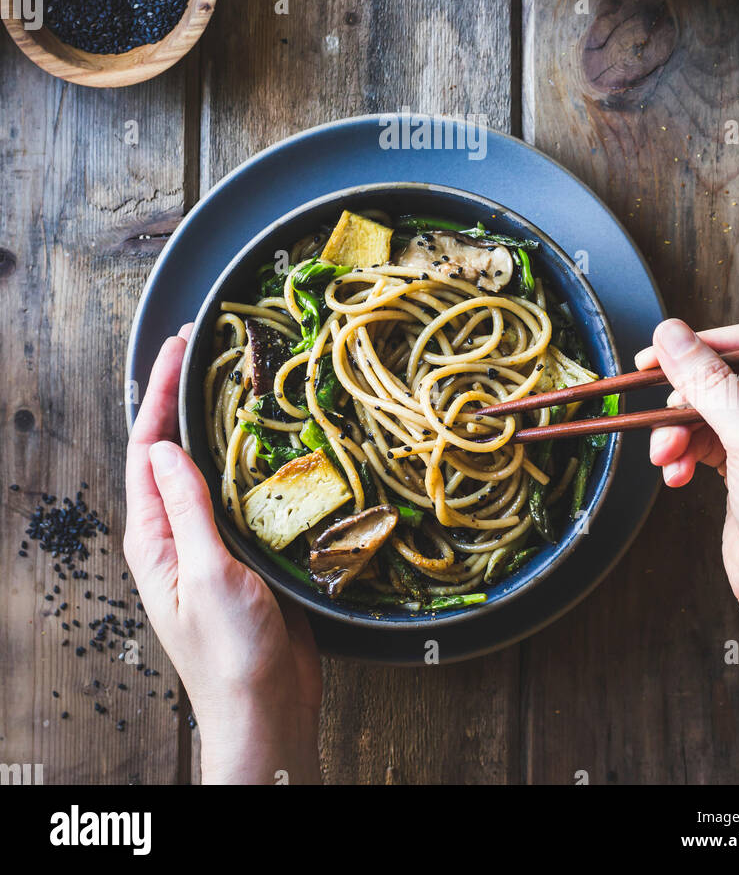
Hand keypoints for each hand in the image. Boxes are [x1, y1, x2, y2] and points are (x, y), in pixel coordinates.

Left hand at [124, 327, 321, 784]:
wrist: (267, 710)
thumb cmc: (230, 656)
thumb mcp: (207, 574)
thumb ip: (188, 509)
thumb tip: (162, 446)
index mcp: (153, 537)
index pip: (147, 449)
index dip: (159, 393)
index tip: (177, 347)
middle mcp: (176, 534)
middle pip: (174, 450)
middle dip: (184, 395)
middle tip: (205, 345)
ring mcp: (210, 542)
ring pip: (210, 467)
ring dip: (219, 422)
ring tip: (236, 375)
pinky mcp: (245, 552)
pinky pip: (244, 492)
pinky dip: (253, 457)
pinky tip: (274, 437)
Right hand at [638, 319, 738, 778]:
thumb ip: (709, 382)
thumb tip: (670, 335)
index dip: (703, 346)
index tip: (658, 352)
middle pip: (725, 377)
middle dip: (685, 401)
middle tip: (653, 412)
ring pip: (709, 410)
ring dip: (678, 432)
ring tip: (665, 457)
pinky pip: (705, 441)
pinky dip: (683, 454)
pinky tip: (674, 474)